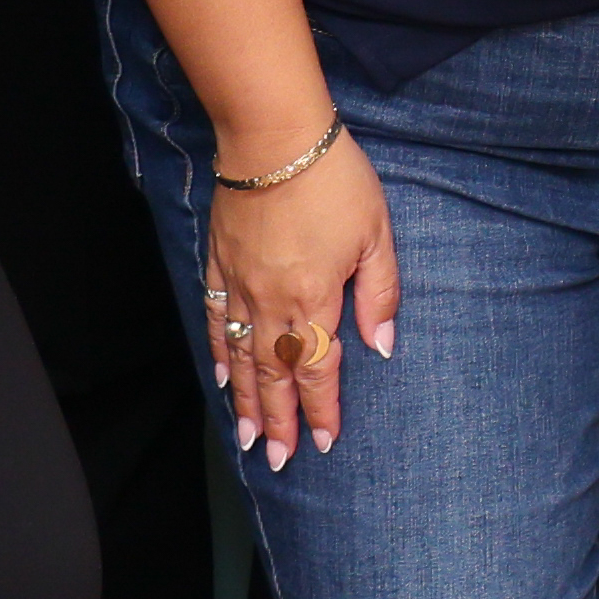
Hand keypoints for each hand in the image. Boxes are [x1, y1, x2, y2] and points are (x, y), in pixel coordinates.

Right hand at [202, 128, 400, 466]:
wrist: (272, 138)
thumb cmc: (334, 180)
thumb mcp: (377, 233)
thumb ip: (380, 294)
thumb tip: (381, 347)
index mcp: (314, 298)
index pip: (317, 369)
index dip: (320, 409)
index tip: (323, 442)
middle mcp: (271, 302)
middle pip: (274, 375)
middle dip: (277, 421)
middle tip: (276, 460)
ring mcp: (239, 285)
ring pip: (242, 357)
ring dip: (245, 401)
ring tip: (247, 439)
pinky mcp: (219, 264)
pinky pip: (216, 320)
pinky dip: (220, 354)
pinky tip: (223, 378)